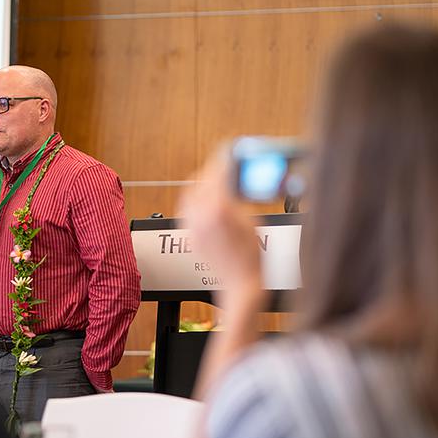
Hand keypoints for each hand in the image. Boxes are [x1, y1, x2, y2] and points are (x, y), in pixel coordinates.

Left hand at [179, 148, 264, 313]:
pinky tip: (208, 202)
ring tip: (215, 183)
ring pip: (189, 194)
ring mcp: (192, 226)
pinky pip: (186, 209)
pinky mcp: (189, 235)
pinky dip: (196, 200)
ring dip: (201, 184)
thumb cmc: (251, 258)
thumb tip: (234, 180)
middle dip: (210, 171)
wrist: (240, 285)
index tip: (228, 152)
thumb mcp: (251, 219)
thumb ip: (239, 196)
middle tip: (222, 166)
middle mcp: (199, 215)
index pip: (216, 172)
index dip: (223, 159)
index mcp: (218, 208)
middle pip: (198, 181)